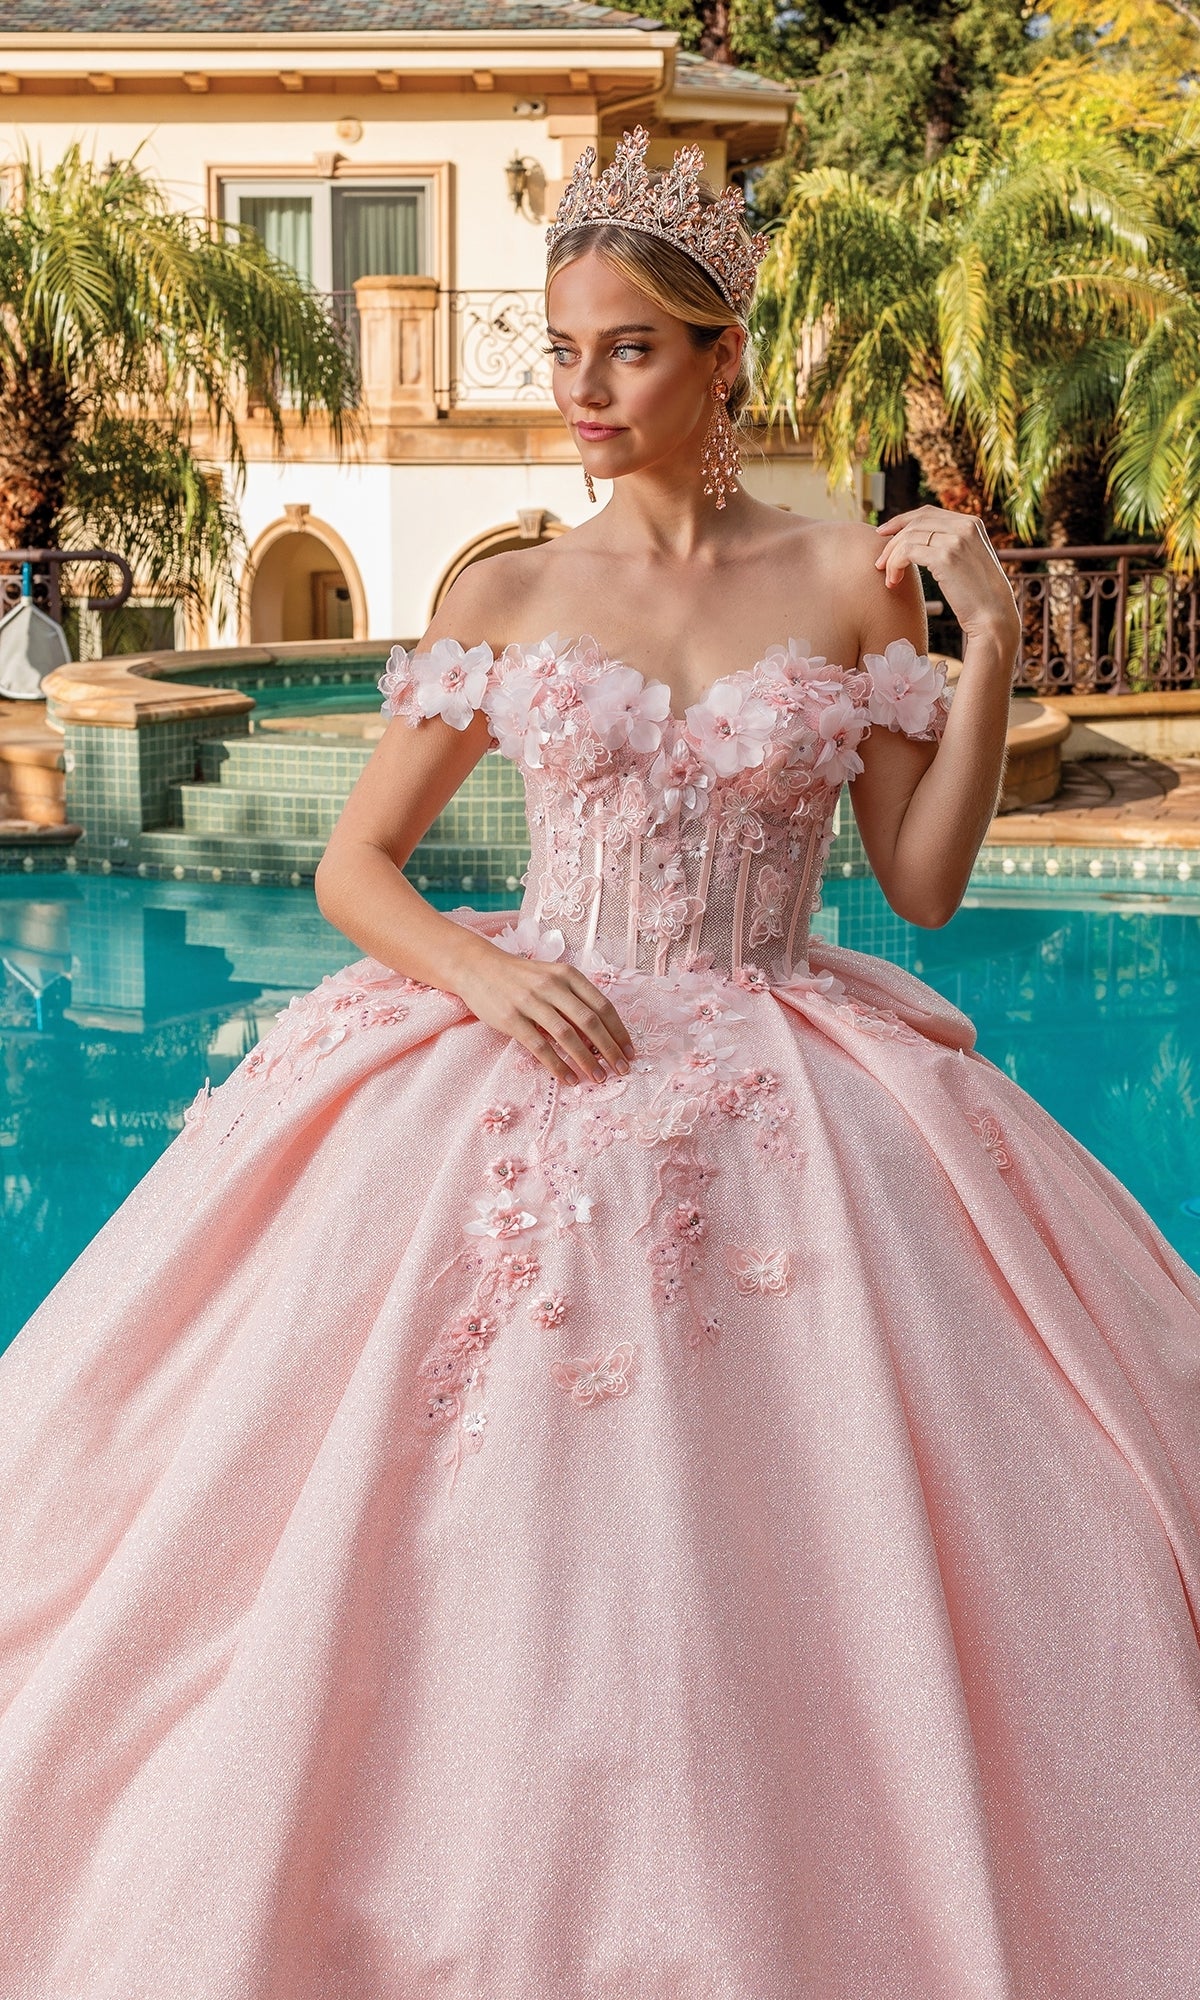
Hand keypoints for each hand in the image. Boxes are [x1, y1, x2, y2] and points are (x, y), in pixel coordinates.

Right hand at [455, 943, 635, 1086]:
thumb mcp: (552, 977)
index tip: (630, 1052)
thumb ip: (574, 999)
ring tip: (599, 1078)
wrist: (478, 967)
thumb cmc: (521, 977)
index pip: (602, 1005)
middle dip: (610, 1049)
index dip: (619, 1031)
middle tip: (622, 1070)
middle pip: (590, 1021)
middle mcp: (552, 986)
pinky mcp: (511, 1019)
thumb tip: (601, 1034)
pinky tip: (569, 1079)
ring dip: (587, 1060)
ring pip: (567, 1036)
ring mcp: (530, 1002)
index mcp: (568, 975)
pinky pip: (540, 1047)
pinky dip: (557, 1066)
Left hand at [874, 506, 1019, 648]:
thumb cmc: (979, 596)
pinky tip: (893, 581)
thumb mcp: (968, 561)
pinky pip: (907, 552)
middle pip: (914, 522)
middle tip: (879, 562)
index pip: (927, 512)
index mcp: (971, 523)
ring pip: (907, 538)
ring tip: (888, 578)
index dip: (901, 521)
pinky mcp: (946, 557)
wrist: (994, 616)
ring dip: (891, 558)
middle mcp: (965, 526)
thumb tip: (918, 542)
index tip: (883, 533)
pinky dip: (894, 566)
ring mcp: (956, 539)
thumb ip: (951, 545)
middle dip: (891, 540)